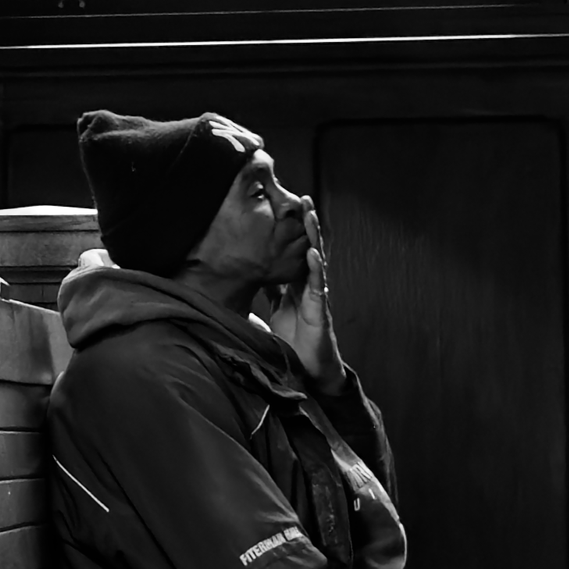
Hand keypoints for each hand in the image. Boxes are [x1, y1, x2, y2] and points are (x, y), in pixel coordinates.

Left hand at [256, 197, 346, 386]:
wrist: (309, 370)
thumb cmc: (295, 341)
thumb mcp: (274, 313)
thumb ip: (266, 297)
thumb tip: (249, 283)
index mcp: (297, 285)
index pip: (294, 252)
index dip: (291, 232)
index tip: (286, 208)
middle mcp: (308, 286)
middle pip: (307, 248)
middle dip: (306, 224)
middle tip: (301, 198)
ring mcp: (316, 296)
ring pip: (316, 260)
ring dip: (313, 237)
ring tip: (310, 214)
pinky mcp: (320, 311)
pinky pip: (318, 287)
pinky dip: (316, 268)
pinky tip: (312, 253)